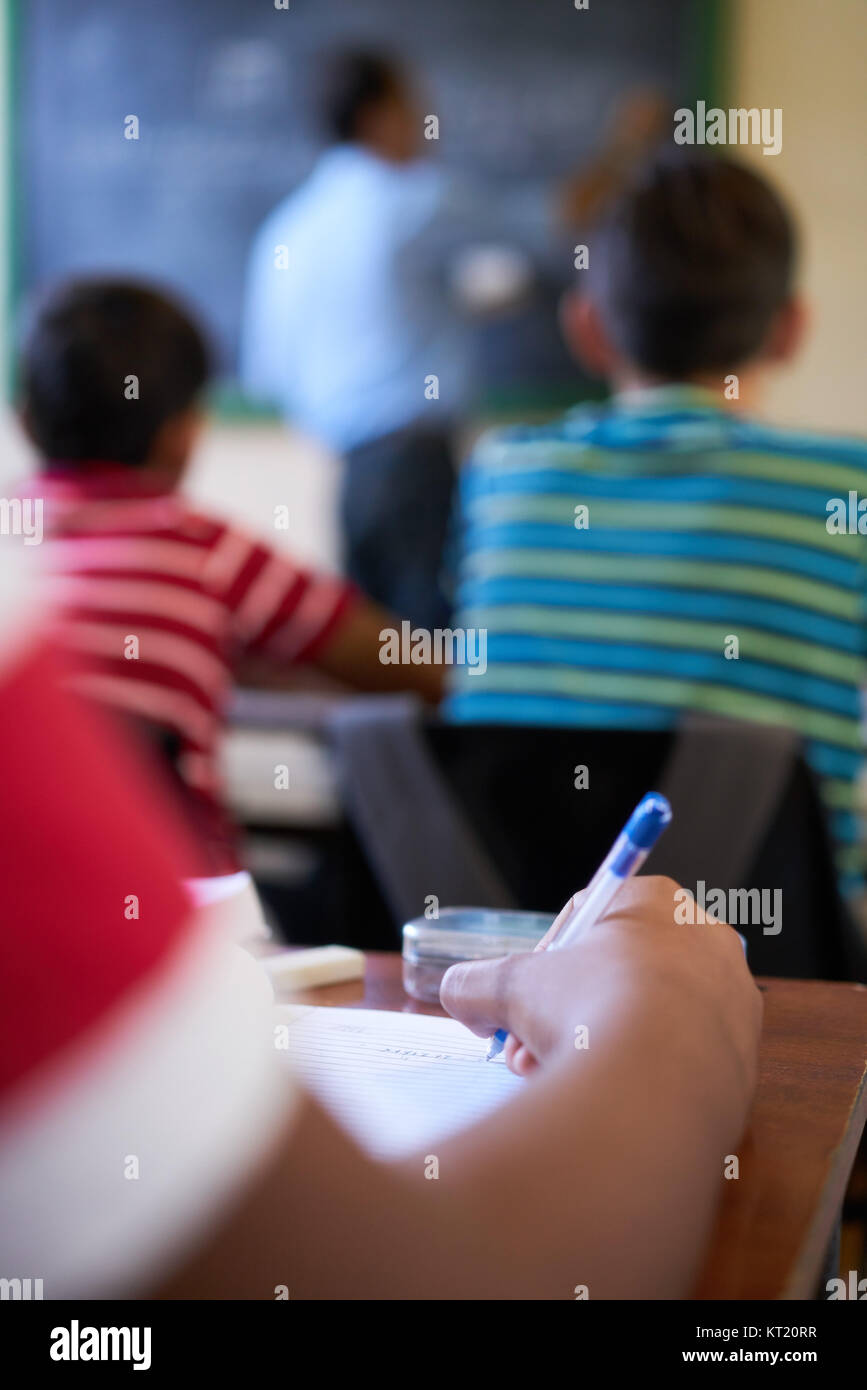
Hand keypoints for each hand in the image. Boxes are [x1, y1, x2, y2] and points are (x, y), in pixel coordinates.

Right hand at [441, 876, 761, 1089]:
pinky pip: (677, 1062)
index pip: (593, 915)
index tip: (522, 995)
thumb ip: (478, 982)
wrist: (658, 1091)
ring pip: (647, 1020)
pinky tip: (602, 1099)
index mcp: (661, 902)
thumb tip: (458, 994)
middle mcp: (709, 943)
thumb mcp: (513, 986)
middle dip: (564, 1012)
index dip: (547, 959)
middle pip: (620, 973)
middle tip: (528, 1046)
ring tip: (557, 1077)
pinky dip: (637, 1077)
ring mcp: (734, 1005)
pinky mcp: (744, 1062)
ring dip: (594, 1046)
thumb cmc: (590, 1011)